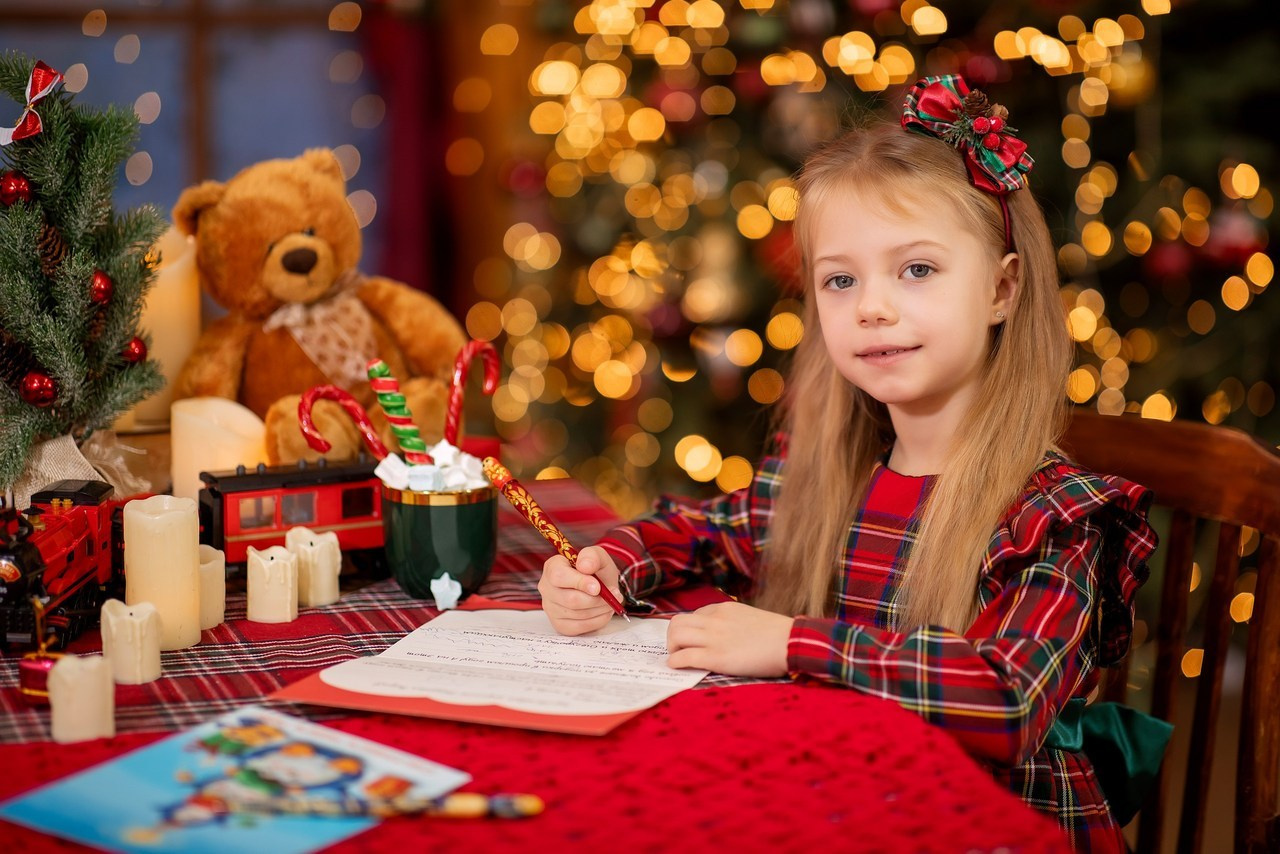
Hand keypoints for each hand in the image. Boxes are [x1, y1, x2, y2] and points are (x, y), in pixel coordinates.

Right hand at [538, 545, 623, 635]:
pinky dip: (598, 620)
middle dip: (596, 599)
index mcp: (552, 567)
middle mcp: (546, 587)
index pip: (559, 576)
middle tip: (613, 594)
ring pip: (577, 614)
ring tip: (611, 601)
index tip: (597, 587)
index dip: (579, 583)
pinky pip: (580, 626)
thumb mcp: (598, 556)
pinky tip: (604, 611)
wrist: (600, 586)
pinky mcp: (559, 624)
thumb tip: (584, 566)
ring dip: (600, 609)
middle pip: (570, 599)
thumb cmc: (596, 570)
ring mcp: (550, 608)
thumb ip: (592, 556)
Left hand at [666, 602, 793, 677]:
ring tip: (677, 658)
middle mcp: (714, 620)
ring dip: (672, 648)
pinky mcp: (715, 657)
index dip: (690, 629)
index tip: (691, 640)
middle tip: (678, 649)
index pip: (694, 615)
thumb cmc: (777, 634)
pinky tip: (676, 666)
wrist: (790, 642)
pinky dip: (675, 662)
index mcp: (723, 608)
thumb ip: (733, 622)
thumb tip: (725, 634)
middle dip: (673, 637)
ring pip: (676, 635)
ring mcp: (713, 638)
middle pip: (677, 622)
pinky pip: (684, 657)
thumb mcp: (750, 617)